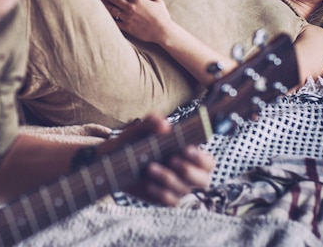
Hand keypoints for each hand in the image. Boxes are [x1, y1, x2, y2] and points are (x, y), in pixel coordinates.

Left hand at [99, 0, 173, 43]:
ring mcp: (127, 17)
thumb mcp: (158, 1)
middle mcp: (130, 7)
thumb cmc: (162, 16)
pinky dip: (109, 18)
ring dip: (105, 5)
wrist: (163, 31)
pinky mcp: (127, 27)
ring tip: (100, 3)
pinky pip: (115, 22)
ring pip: (112, 9)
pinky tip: (105, 16)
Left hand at [99, 115, 214, 205]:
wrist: (114, 161)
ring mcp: (178, 187)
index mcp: (189, 155)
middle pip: (204, 180)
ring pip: (184, 190)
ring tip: (150, 168)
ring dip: (169, 178)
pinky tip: (149, 184)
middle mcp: (188, 173)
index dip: (201, 158)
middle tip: (173, 160)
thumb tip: (165, 124)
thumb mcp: (141, 129)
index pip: (208, 161)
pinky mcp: (166, 198)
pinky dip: (161, 192)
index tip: (186, 149)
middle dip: (189, 171)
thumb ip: (152, 122)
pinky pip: (171, 201)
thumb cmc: (134, 141)